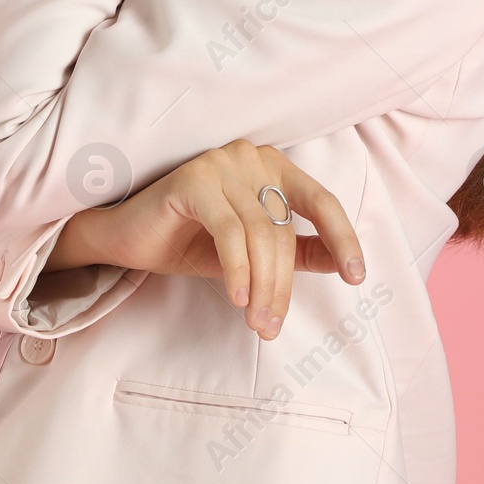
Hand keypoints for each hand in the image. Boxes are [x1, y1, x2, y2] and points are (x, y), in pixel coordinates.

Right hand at [63, 139, 365, 339]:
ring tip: (257, 322)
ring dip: (262, 286)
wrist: (126, 238)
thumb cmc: (188, 241)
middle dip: (283, 285)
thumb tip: (341, 266)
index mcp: (271, 167)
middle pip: (284, 229)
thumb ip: (295, 253)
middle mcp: (249, 156)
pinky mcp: (193, 179)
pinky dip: (237, 270)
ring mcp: (221, 163)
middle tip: (272, 327)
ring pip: (260, 234)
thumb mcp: (250, 253)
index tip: (357, 278)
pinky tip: (236, 297)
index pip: (320, 201)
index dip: (342, 239)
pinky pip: (230, 232)